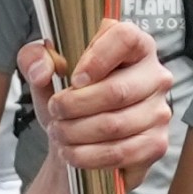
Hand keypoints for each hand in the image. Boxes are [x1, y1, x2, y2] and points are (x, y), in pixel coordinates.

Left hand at [21, 21, 171, 191]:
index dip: (96, 58)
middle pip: (117, 90)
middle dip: (73, 106)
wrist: (75, 138)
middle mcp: (154, 75)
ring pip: (114, 125)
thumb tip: (42, 71)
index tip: (73, 79)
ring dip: (75, 133)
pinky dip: (87, 155)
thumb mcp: (43, 71)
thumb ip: (33, 57)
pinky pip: (120, 153)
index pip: (125, 38)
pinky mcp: (156, 144)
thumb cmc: (67, 97)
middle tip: (55, 111)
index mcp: (132, 46)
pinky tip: (71, 152)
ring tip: (59, 132)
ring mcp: (159, 111)